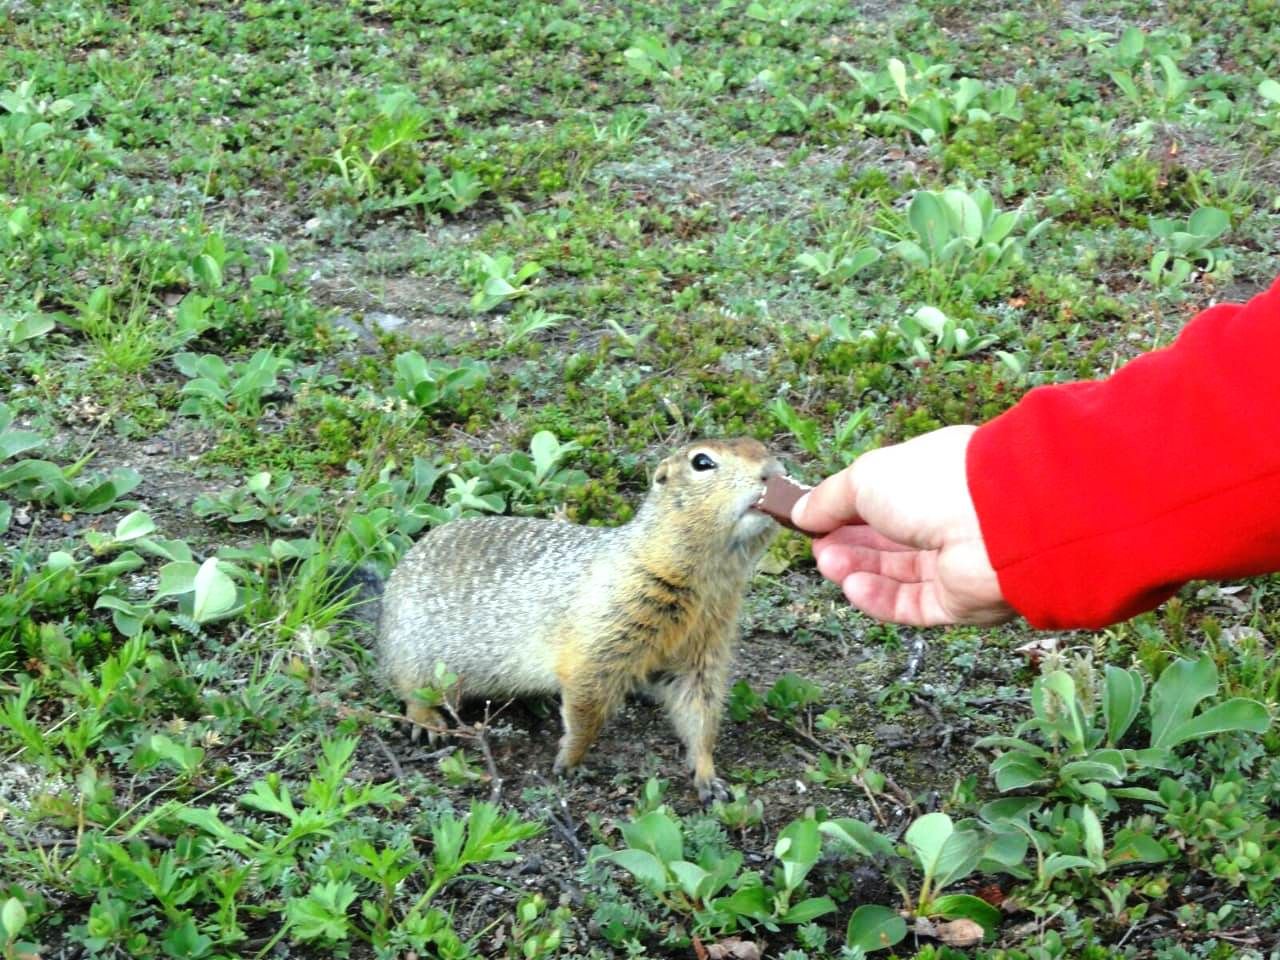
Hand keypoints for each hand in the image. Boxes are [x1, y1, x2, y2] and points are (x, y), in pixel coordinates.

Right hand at [791, 425, 1013, 626]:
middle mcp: (948, 520)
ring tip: (828, 564)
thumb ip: (829, 499)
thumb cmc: (931, 484)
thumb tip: (800, 513)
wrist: (996, 524)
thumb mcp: (865, 478)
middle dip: (850, 543)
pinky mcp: (958, 601)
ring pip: (898, 573)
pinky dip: (880, 597)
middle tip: (818, 547)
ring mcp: (956, 563)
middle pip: (890, 541)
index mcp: (933, 479)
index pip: (888, 500)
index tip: (817, 519)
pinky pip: (912, 604)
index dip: (850, 511)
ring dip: (858, 569)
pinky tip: (852, 587)